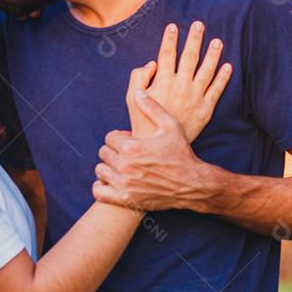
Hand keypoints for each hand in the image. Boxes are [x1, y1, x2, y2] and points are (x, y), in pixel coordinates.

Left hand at [96, 92, 224, 210]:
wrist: (192, 184)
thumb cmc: (182, 153)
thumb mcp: (171, 126)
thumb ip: (152, 108)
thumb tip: (138, 92)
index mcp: (131, 147)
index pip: (109, 138)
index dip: (120, 137)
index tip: (131, 141)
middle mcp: (124, 166)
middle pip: (104, 153)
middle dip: (114, 151)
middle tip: (128, 154)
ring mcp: (124, 184)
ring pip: (100, 171)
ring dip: (109, 167)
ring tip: (122, 166)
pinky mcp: (125, 200)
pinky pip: (99, 192)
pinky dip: (102, 186)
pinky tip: (114, 182)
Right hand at [125, 21, 230, 139]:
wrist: (159, 146)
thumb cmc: (142, 120)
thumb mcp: (131, 98)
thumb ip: (138, 77)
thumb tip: (152, 63)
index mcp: (163, 81)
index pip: (167, 54)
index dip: (169, 39)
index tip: (173, 26)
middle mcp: (181, 86)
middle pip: (189, 57)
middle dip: (194, 39)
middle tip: (200, 24)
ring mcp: (195, 97)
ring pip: (207, 70)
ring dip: (213, 54)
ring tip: (218, 41)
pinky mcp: (205, 109)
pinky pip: (217, 89)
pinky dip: (223, 77)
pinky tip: (227, 66)